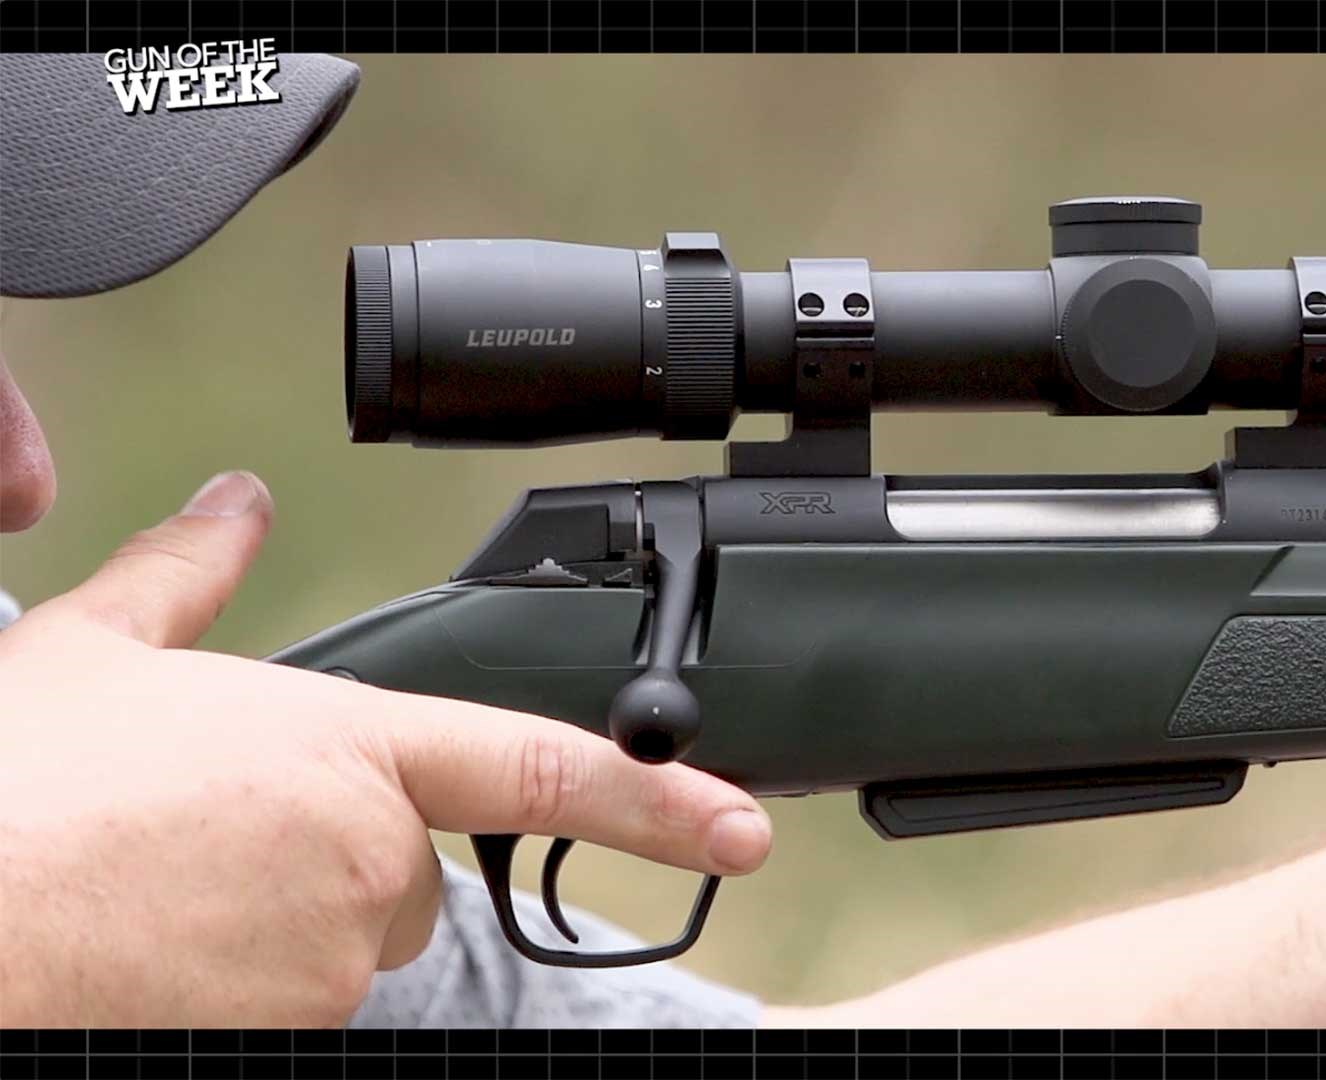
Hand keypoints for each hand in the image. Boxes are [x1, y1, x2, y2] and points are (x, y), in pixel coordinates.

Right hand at [0, 472, 772, 1024]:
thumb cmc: (15, 794)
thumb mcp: (98, 654)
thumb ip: (189, 573)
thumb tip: (232, 501)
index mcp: (348, 752)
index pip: (544, 771)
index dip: (660, 799)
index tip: (743, 826)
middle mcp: (367, 863)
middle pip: (409, 868)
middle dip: (346, 853)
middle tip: (214, 836)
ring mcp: (333, 965)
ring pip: (348, 942)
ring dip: (284, 918)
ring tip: (162, 881)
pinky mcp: (294, 1036)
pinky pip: (298, 1000)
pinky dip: (248, 975)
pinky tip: (163, 940)